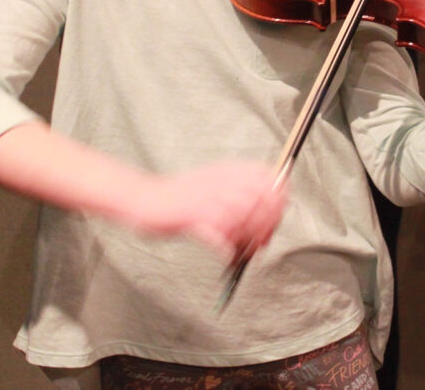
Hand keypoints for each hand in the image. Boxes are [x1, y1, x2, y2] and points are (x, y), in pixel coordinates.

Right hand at [134, 161, 285, 257]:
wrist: (145, 199)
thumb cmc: (179, 198)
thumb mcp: (214, 183)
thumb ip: (240, 192)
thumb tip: (270, 212)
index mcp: (226, 170)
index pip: (267, 176)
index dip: (279, 197)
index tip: (277, 217)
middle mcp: (220, 180)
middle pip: (261, 198)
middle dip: (268, 224)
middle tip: (262, 241)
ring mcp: (207, 197)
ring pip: (245, 218)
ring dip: (249, 239)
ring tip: (244, 252)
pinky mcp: (192, 215)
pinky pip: (222, 234)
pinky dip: (229, 248)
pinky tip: (227, 254)